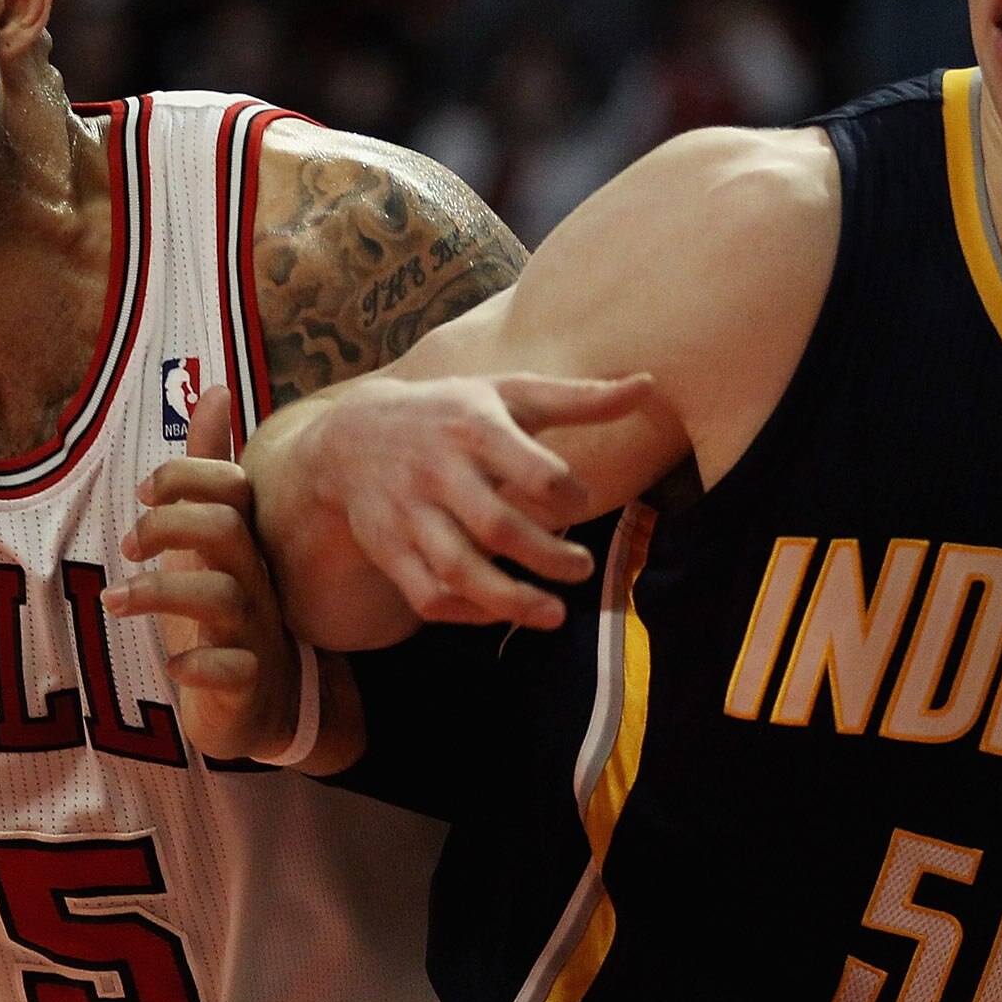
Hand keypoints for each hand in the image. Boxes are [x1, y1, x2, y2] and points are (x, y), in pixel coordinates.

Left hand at [105, 386, 303, 760]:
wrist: (263, 703)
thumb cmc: (227, 611)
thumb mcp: (212, 537)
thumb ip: (208, 469)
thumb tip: (213, 388)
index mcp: (245, 543)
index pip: (230, 489)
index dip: (185, 477)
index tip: (143, 494)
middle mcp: (254, 581)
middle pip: (225, 530)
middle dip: (168, 525)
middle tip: (127, 547)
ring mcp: (253, 631)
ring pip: (222, 597)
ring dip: (161, 591)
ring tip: (116, 600)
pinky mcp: (245, 682)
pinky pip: (232, 670)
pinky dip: (199, 667)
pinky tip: (173, 667)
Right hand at [301, 370, 656, 629]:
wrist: (352, 435)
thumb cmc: (452, 412)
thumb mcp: (508, 392)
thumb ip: (579, 397)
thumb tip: (648, 385)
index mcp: (473, 427)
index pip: (531, 469)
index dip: (568, 493)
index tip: (581, 501)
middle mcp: (438, 472)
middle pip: (497, 526)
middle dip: (547, 557)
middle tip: (585, 568)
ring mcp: (409, 516)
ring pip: (458, 570)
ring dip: (510, 600)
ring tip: (555, 616)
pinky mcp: (389, 550)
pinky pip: (427, 595)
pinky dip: (466, 613)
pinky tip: (502, 613)